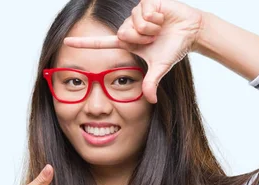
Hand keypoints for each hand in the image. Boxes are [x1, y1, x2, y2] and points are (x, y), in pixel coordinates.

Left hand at [63, 0, 203, 103]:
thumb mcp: (160, 67)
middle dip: (140, 38)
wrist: (192, 31)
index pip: (101, 43)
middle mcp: (128, 27)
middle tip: (154, 37)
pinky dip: (156, 17)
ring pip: (133, 23)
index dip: (84, 43)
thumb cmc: (173, 47)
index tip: (66, 42)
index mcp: (127, 42)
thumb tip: (152, 101)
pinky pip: (144, 12)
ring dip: (150, 28)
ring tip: (159, 27)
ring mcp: (136, 14)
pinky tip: (162, 17)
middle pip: (122, 33)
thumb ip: (151, 82)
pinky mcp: (146, 2)